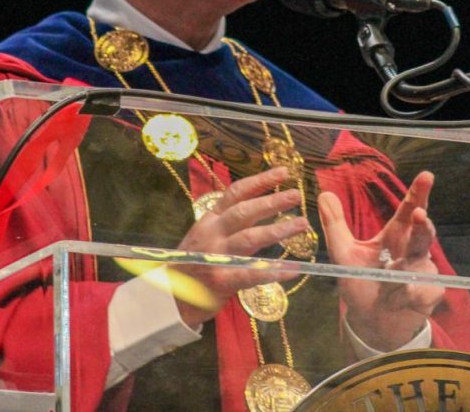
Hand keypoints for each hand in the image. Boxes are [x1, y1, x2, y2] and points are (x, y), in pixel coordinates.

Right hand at [171, 167, 309, 327]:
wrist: (168, 296)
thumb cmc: (192, 263)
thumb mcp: (205, 234)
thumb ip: (227, 221)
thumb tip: (260, 204)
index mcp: (210, 220)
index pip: (236, 193)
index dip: (260, 181)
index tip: (283, 172)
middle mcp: (212, 233)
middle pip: (245, 212)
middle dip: (272, 201)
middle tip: (296, 194)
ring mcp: (216, 256)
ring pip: (250, 238)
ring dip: (278, 229)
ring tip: (301, 224)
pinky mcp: (221, 281)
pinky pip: (251, 274)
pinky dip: (273, 271)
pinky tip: (293, 269)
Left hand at [318, 170, 443, 350]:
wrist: (372, 321)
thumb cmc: (362, 281)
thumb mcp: (344, 253)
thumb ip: (335, 225)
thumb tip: (324, 193)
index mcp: (396, 235)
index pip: (409, 209)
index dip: (418, 192)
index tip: (427, 175)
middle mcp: (414, 250)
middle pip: (424, 231)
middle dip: (423, 224)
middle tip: (419, 215)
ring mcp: (424, 271)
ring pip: (422, 264)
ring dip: (406, 269)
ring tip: (392, 275)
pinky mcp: (430, 294)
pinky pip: (420, 291)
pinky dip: (403, 296)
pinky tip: (393, 300)